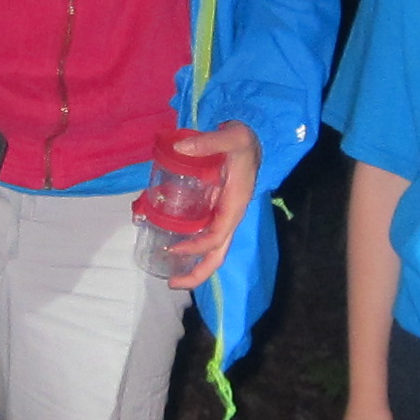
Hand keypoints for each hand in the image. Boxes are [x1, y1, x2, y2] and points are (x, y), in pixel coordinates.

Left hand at [161, 120, 259, 290]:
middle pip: (218, 254)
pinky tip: (171, 243)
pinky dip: (189, 244)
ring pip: (211, 249)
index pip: (217, 237)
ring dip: (192, 263)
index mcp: (235, 205)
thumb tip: (181, 148)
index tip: (172, 247)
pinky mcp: (216, 210)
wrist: (252, 139)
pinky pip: (204, 234)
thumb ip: (209, 142)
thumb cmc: (244, 141)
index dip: (196, 246)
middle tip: (171, 282)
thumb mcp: (232, 137)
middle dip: (197, 273)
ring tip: (168, 271)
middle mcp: (230, 216)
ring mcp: (223, 215)